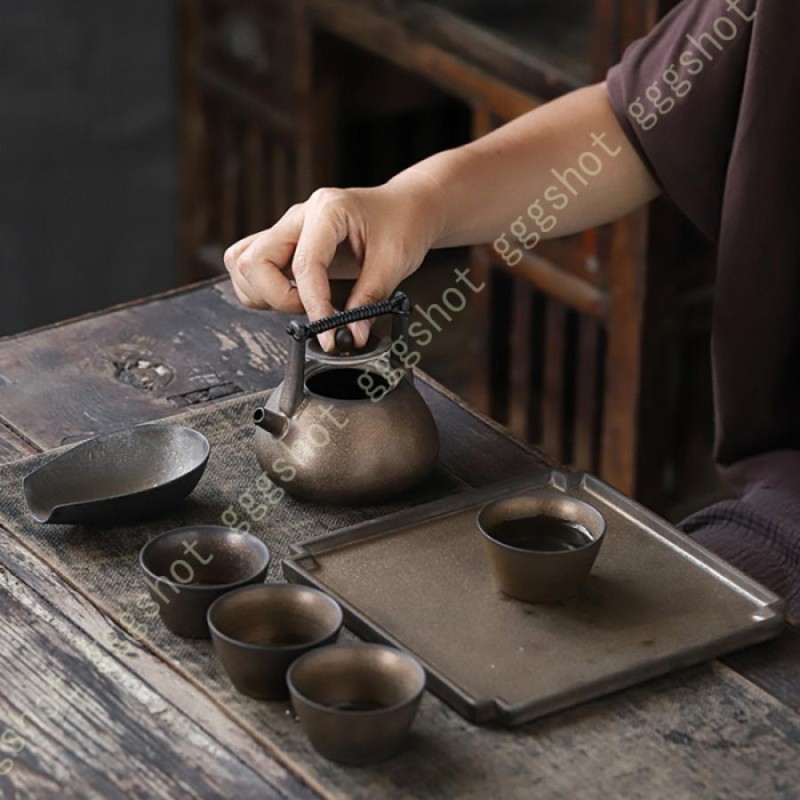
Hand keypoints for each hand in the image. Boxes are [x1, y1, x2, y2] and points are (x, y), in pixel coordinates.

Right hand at [224, 176, 442, 350]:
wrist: (406, 208)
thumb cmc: (402, 225)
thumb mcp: (394, 264)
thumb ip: (369, 302)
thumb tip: (351, 336)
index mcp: (328, 211)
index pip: (304, 265)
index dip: (313, 305)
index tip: (327, 334)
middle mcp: (299, 216)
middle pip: (254, 260)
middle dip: (277, 298)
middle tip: (312, 311)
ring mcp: (287, 228)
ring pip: (242, 262)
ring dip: (263, 293)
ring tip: (302, 303)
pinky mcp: (284, 242)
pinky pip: (250, 264)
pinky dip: (261, 289)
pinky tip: (292, 296)